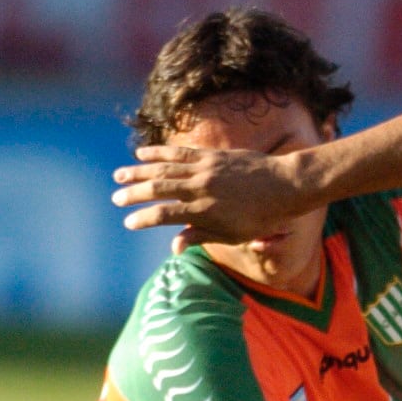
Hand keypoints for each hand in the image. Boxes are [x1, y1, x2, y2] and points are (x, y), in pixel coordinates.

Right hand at [112, 145, 309, 239]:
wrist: (285, 186)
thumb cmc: (261, 217)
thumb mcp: (233, 235)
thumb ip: (201, 237)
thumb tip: (174, 248)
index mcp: (205, 212)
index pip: (164, 215)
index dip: (143, 218)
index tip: (129, 222)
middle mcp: (201, 189)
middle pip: (158, 189)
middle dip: (133, 194)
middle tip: (116, 199)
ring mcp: (205, 169)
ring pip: (163, 168)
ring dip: (138, 171)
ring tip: (119, 175)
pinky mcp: (211, 155)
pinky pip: (179, 153)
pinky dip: (158, 153)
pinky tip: (142, 154)